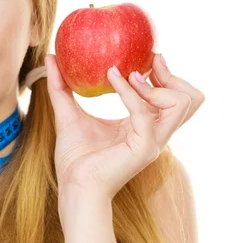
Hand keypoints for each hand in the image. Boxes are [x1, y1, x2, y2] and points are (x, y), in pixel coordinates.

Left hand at [45, 53, 204, 198]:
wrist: (74, 186)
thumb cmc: (75, 157)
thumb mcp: (68, 113)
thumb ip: (61, 86)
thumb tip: (51, 56)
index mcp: (145, 125)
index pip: (173, 98)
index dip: (166, 75)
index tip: (148, 56)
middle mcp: (155, 133)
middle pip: (191, 100)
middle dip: (173, 76)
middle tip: (149, 62)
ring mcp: (153, 141)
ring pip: (181, 104)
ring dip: (157, 84)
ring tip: (130, 74)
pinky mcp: (144, 147)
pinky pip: (143, 111)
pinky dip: (128, 91)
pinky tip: (112, 77)